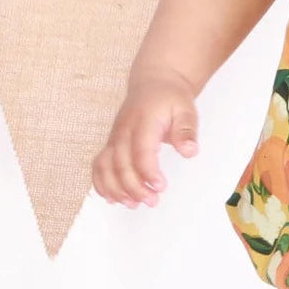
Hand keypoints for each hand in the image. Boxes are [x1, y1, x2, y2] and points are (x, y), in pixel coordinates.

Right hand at [92, 71, 198, 209]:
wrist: (153, 84)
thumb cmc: (170, 98)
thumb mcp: (186, 109)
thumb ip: (187, 130)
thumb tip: (189, 151)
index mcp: (143, 121)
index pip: (141, 150)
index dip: (148, 172)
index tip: (161, 187)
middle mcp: (123, 131)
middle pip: (121, 163)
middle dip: (134, 186)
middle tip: (152, 201)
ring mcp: (114, 138)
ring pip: (105, 166)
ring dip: (115, 188)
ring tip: (133, 204)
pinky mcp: (111, 144)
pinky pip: (99, 165)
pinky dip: (101, 182)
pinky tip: (112, 198)